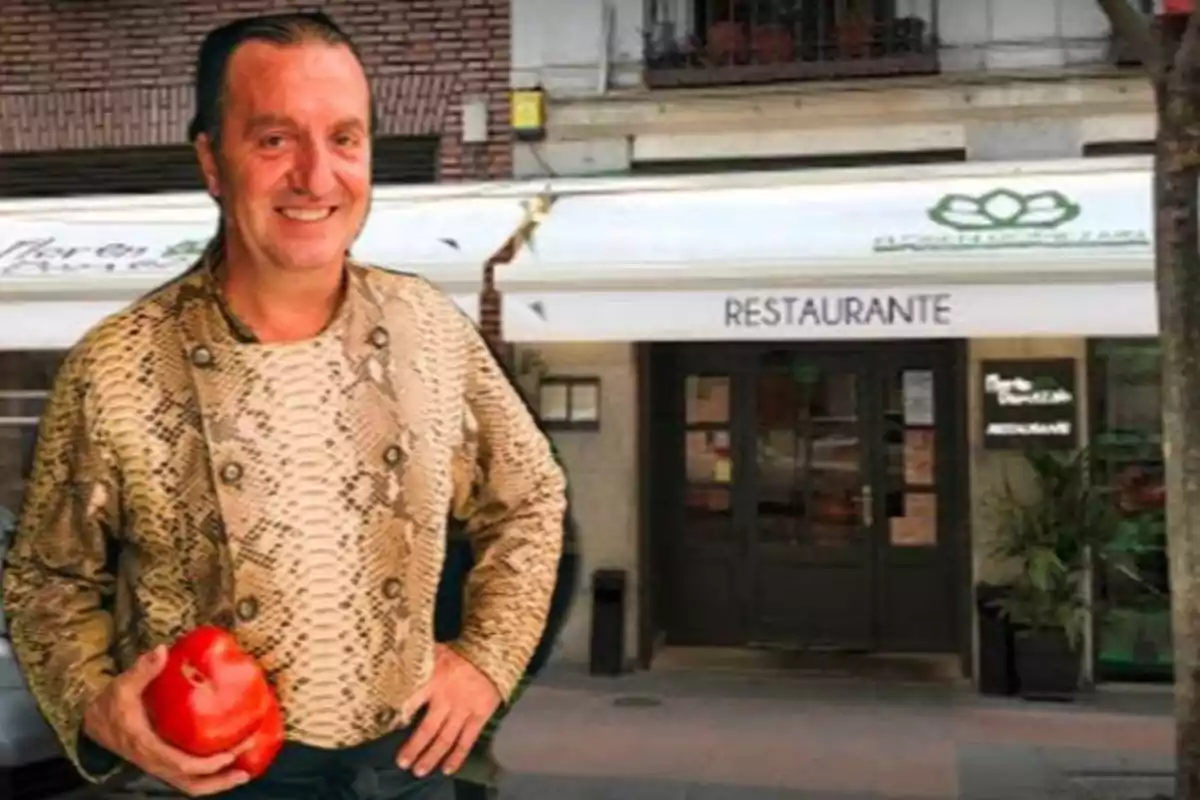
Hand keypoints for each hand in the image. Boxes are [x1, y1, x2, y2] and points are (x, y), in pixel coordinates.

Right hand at [83, 645, 253, 796]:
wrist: (94, 723)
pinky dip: (209, 778)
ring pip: (190, 786)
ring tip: (243, 773)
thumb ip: (143, 670)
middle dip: (221, 779)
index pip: (181, 765)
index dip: (207, 764)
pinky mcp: (163, 764)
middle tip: (245, 767)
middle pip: (191, 784)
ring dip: (217, 783)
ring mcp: (159, 767)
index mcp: (148, 746)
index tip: (230, 753)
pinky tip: (228, 765)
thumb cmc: (111, 705)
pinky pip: (188, 779)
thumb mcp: (123, 686)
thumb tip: (161, 651)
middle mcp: (155, 762)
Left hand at [396, 644, 500, 776]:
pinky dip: (457, 756)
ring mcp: (463, 710)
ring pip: (445, 739)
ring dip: (431, 756)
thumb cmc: (460, 653)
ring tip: (419, 771)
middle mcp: (446, 700)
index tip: (387, 730)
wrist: (492, 653)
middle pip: (427, 729)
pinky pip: (467, 740)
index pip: (411, 702)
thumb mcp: (434, 651)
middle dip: (414, 747)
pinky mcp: (479, 716)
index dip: (398, 717)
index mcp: (433, 681)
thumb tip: (394, 660)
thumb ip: (417, 661)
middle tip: (402, 763)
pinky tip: (447, 769)